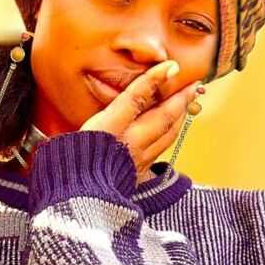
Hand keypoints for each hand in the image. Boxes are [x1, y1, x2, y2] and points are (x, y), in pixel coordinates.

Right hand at [79, 60, 203, 183]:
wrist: (76, 199)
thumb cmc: (70, 161)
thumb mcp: (80, 129)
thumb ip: (101, 114)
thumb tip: (123, 96)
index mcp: (109, 128)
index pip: (136, 97)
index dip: (154, 79)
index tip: (171, 65)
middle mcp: (128, 142)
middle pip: (162, 116)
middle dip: (180, 98)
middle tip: (194, 84)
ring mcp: (138, 159)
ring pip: (167, 133)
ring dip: (180, 115)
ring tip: (188, 102)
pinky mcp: (140, 173)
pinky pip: (161, 148)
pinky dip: (170, 133)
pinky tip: (172, 127)